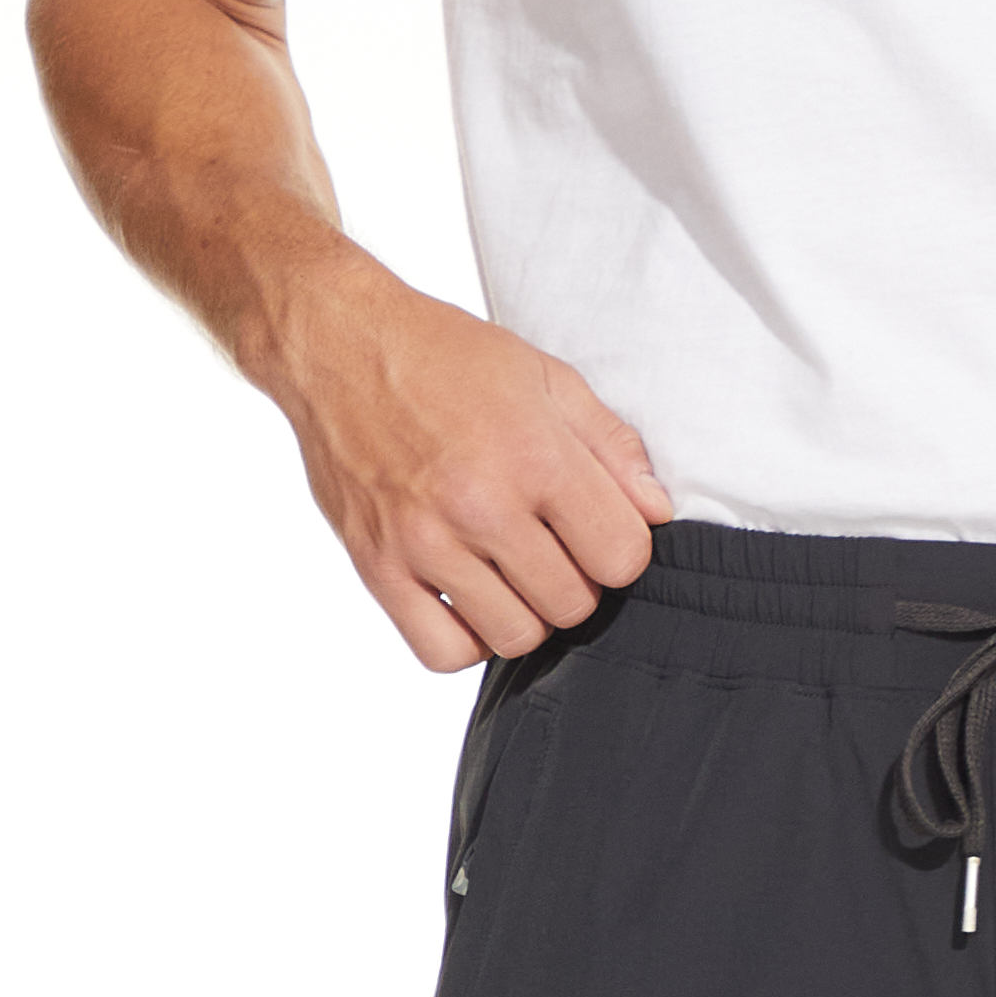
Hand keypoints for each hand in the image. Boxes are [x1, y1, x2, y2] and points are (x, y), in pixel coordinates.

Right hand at [268, 253, 677, 674]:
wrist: (339, 345)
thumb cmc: (445, 356)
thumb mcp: (546, 377)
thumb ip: (611, 446)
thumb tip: (656, 512)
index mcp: (534, 457)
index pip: (621, 558)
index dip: (621, 548)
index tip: (598, 528)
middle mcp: (480, 506)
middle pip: (573, 604)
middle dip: (577, 580)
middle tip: (552, 545)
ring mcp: (424, 542)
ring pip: (515, 636)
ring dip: (527, 611)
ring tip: (511, 571)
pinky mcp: (377, 566)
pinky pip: (441, 651)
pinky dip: (468, 639)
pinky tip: (470, 598)